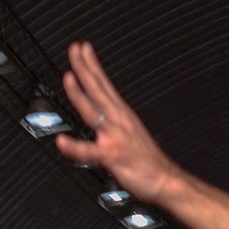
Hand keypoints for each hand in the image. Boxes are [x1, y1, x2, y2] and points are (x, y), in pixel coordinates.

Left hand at [54, 39, 175, 199]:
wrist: (166, 180)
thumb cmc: (148, 160)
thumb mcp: (130, 133)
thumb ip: (113, 122)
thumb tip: (101, 113)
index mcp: (122, 114)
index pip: (104, 83)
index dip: (92, 65)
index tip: (83, 48)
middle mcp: (119, 120)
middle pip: (98, 89)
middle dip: (85, 68)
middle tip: (74, 49)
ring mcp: (115, 136)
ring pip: (94, 111)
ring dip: (80, 94)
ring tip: (68, 77)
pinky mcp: (113, 155)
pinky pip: (90, 151)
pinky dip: (75, 147)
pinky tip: (62, 142)